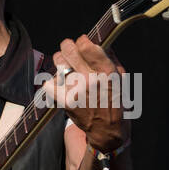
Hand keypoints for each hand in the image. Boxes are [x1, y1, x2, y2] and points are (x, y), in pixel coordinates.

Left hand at [40, 35, 130, 151]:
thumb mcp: (120, 77)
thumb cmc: (114, 100)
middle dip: (68, 46)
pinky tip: (62, 84)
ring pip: (57, 62)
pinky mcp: (64, 101)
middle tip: (70, 50)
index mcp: (106, 71)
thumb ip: (109, 57)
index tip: (82, 42)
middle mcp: (90, 79)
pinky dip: (53, 82)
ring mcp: (76, 90)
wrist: (106, 129)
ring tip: (67, 68)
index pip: (85, 45)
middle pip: (68, 49)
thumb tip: (95, 40)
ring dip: (61, 62)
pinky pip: (48, 83)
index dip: (82, 40)